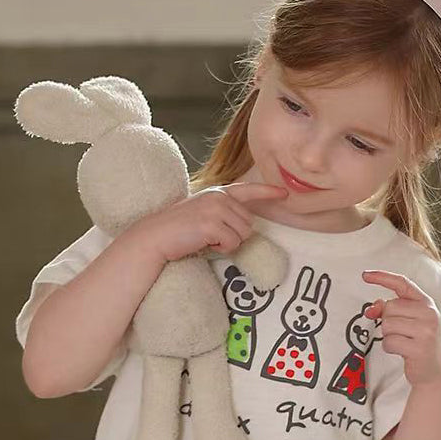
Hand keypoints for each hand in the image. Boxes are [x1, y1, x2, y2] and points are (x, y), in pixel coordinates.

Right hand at [130, 182, 288, 262]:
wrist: (155, 236)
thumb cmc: (178, 230)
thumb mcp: (203, 214)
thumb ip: (224, 213)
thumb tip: (246, 226)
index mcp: (217, 192)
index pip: (247, 190)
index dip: (267, 192)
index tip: (284, 193)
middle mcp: (219, 196)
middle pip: (249, 223)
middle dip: (235, 235)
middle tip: (210, 237)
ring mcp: (216, 208)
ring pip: (243, 234)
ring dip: (228, 243)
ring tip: (206, 239)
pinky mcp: (212, 223)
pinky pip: (233, 243)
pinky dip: (221, 249)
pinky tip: (203, 243)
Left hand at [362, 270, 440, 386]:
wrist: (436, 369)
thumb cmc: (419, 342)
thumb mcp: (409, 321)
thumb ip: (391, 310)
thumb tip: (372, 309)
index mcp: (426, 303)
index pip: (402, 283)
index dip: (382, 277)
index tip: (365, 275)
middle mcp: (429, 313)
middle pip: (390, 308)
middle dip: (387, 321)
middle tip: (400, 332)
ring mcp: (426, 330)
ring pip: (387, 325)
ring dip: (389, 336)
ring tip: (403, 342)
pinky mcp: (419, 348)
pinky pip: (389, 342)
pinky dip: (390, 348)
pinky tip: (402, 351)